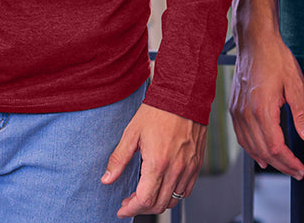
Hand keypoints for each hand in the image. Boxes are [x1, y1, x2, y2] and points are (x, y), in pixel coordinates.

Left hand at [100, 103, 205, 217]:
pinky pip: (186, 190)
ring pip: (173, 200)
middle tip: (130, 201)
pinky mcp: (197, 163)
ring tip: (146, 194)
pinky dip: (174, 194)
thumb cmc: (159, 111)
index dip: (130, 209)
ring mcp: (189, 167)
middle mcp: (176, 169)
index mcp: (158, 163)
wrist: (184, 95)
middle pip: (158, 205)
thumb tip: (106, 179)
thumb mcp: (132, 133)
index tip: (122, 209)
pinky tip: (163, 186)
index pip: (144, 200)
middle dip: (141, 208)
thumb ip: (119, 159)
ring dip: (157, 203)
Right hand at [229, 29, 303, 178]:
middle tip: (296, 171)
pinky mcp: (234, 107)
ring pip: (249, 146)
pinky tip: (259, 152)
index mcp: (262, 110)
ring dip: (266, 159)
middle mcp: (246, 114)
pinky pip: (241, 136)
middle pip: (263, 151)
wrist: (255, 40)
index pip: (276, 148)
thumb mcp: (295, 83)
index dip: (289, 162)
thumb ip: (301, 113)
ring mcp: (237, 111)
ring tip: (281, 166)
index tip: (301, 169)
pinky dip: (250, 149)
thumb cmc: (275, 57)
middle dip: (281, 165)